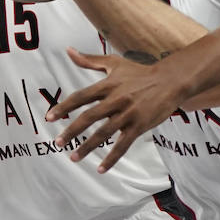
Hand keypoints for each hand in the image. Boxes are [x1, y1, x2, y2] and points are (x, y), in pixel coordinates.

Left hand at [45, 47, 184, 172]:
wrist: (170, 81)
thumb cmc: (140, 72)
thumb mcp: (114, 63)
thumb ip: (89, 60)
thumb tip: (68, 50)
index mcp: (108, 84)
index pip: (81, 97)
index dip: (64, 107)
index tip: (49, 117)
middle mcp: (116, 99)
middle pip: (89, 117)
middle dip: (72, 131)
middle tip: (58, 142)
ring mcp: (128, 113)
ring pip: (104, 133)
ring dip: (87, 147)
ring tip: (74, 158)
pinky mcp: (139, 125)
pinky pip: (123, 145)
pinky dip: (111, 158)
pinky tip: (101, 169)